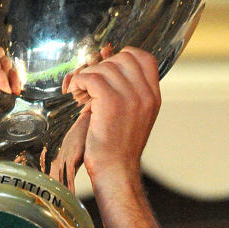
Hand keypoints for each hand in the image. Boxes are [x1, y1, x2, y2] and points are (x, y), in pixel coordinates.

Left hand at [66, 48, 159, 187]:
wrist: (115, 171)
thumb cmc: (117, 148)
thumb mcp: (133, 116)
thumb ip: (129, 92)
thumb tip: (108, 64)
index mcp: (153, 96)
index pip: (143, 57)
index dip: (122, 56)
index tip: (106, 70)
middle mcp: (145, 94)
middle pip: (121, 58)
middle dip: (100, 67)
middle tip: (88, 85)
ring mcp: (130, 97)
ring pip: (104, 67)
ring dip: (86, 76)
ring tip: (80, 93)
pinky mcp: (111, 102)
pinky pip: (91, 77)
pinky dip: (78, 82)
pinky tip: (75, 94)